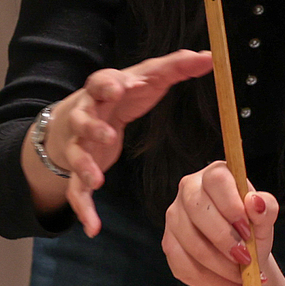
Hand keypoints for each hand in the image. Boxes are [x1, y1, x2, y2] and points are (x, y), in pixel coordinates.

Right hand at [38, 50, 213, 234]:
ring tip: (97, 182)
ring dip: (84, 168)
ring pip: (76, 155)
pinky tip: (93, 229)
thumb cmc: (119, 95)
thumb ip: (176, 67)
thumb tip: (208, 56)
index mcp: (102, 91)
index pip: (100, 83)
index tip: (121, 88)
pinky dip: (83, 210)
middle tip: (108, 136)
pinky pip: (76, 192)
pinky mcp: (78, 171)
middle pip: (83, 119)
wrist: (78, 116)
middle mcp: (85, 116)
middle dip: (93, 127)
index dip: (109, 85)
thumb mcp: (146, 78)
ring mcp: (78, 145)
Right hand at [163, 162, 278, 285]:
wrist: (238, 256)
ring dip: (221, 266)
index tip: (248, 230)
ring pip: (191, 242)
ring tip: (243, 277)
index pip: (216, 180)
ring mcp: (174, 217)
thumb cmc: (252, 230)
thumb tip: (255, 202)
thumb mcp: (265, 220)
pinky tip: (230, 285)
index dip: (231, 206)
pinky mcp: (168, 243)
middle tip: (246, 259)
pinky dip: (211, 280)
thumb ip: (266, 208)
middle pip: (198, 209)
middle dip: (224, 239)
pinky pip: (184, 264)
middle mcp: (189, 190)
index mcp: (215, 175)